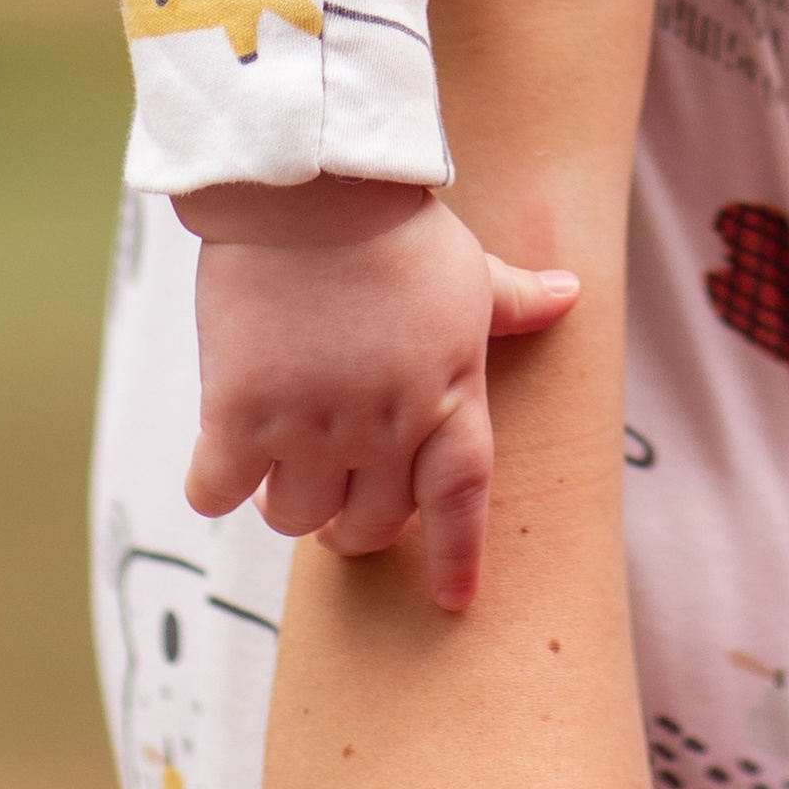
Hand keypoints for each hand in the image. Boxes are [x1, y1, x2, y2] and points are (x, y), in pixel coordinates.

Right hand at [182, 183, 574, 612]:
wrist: (311, 186)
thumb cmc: (396, 224)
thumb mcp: (470, 265)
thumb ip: (516, 300)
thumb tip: (572, 294)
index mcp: (448, 394)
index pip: (462, 500)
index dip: (458, 555)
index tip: (455, 602)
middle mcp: (384, 425)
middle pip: (369, 526)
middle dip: (354, 523)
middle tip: (336, 495)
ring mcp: (312, 423)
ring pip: (294, 517)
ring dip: (287, 502)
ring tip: (280, 463)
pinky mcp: (239, 411)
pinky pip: (219, 490)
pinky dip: (217, 484)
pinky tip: (223, 457)